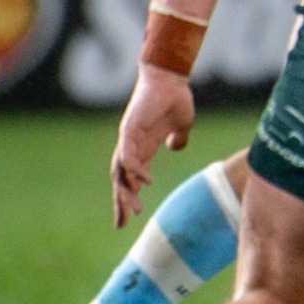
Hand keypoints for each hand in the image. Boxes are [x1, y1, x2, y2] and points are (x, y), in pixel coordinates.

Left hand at [111, 65, 194, 227]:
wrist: (170, 78)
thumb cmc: (175, 98)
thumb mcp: (182, 124)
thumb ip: (179, 137)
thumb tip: (177, 147)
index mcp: (143, 148)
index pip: (131, 178)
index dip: (129, 197)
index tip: (129, 218)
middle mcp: (131, 146)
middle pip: (120, 180)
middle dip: (121, 202)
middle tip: (122, 224)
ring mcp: (128, 139)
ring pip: (121, 173)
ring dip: (126, 192)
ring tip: (134, 209)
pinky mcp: (129, 131)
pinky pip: (130, 156)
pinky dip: (135, 171)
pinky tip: (146, 182)